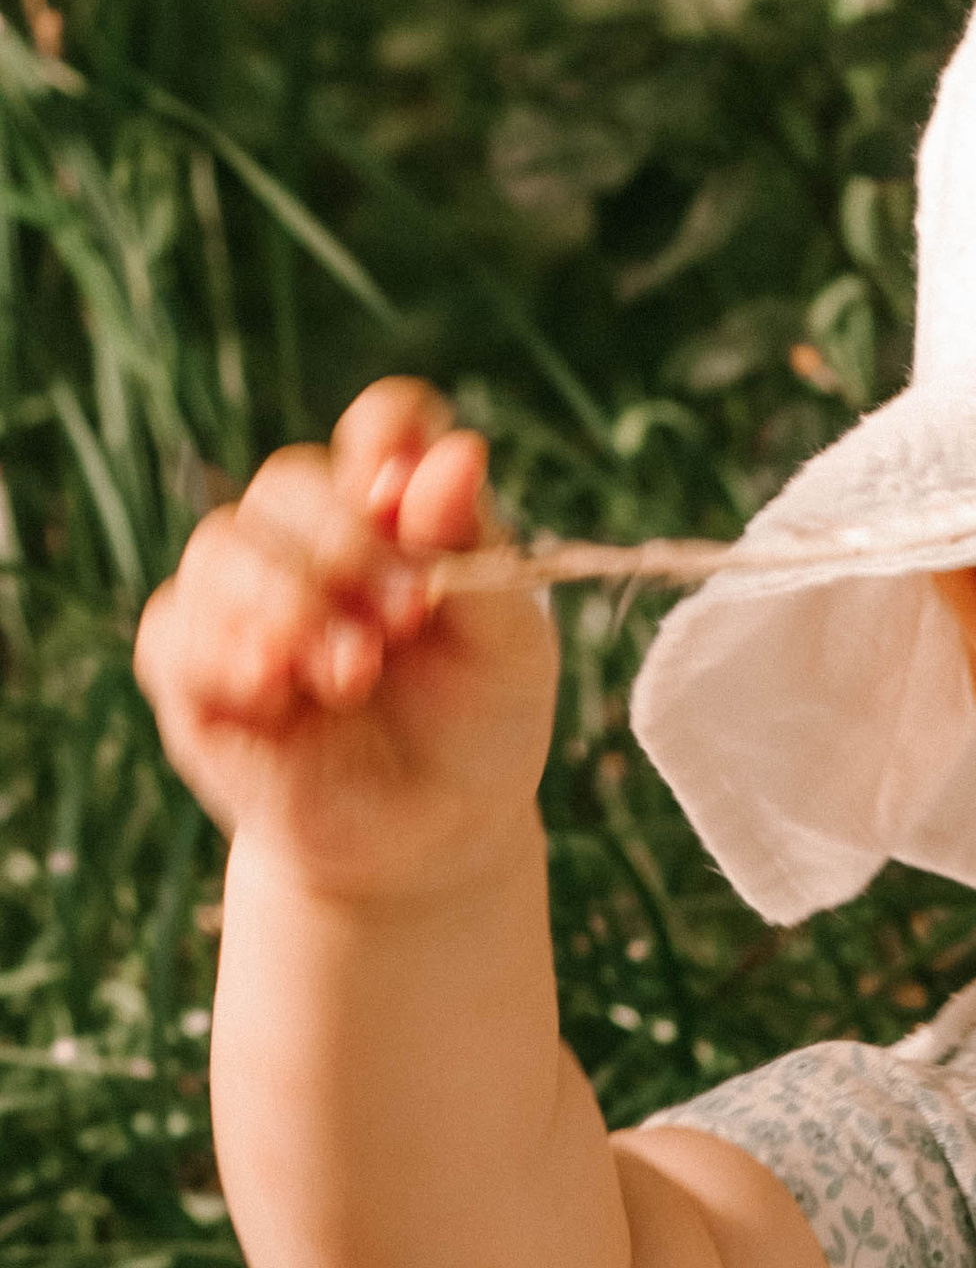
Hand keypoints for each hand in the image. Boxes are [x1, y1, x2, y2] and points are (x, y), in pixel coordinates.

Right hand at [133, 377, 558, 910]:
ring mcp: (242, 602)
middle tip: (407, 613)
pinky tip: (277, 682)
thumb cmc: (477, 728)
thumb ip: (477, 550)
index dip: (389, 435)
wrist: (437, 837)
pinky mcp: (194, 676)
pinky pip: (177, 635)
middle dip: (347, 541)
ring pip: (223, 550)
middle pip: (291, 484)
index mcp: (393, 514)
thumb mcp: (506, 645)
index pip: (382, 429)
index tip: (409, 485)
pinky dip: (224, 651)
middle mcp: (307, 541)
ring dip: (291, 601)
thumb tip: (456, 454)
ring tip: (356, 669)